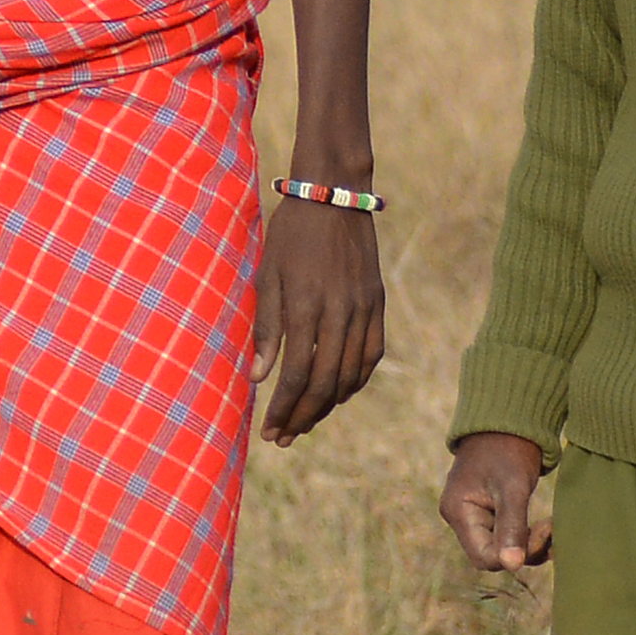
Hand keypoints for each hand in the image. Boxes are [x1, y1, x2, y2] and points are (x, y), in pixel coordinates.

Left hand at [252, 197, 387, 442]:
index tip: (268, 430)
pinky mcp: (377, 305)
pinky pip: (371, 355)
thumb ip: (265, 327)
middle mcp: (341, 314)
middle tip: (283, 437)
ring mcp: (364, 310)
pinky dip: (355, 380)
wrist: (334, 198)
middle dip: (303, 416)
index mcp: (307, 307)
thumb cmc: (290, 234)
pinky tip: (338, 394)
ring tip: (305, 422)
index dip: (284, 408)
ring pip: (351, 374)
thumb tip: (257, 377)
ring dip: (328, 405)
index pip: (299, 375)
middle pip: (326, 383)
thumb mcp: (267, 275)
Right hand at [440, 431, 553, 574]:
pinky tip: (546, 526)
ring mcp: (473, 517)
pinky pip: (507, 538)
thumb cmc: (507, 450)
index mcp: (458, 512)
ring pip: (502, 550)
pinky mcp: (487, 514)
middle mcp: (461, 518)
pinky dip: (528, 537)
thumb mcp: (512, 487)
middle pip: (493, 555)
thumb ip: (512, 527)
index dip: (514, 555)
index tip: (544, 531)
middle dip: (525, 549)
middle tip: (551, 527)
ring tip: (552, 527)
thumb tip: (512, 566)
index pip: (484, 556)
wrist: (506, 423)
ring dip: (530, 545)